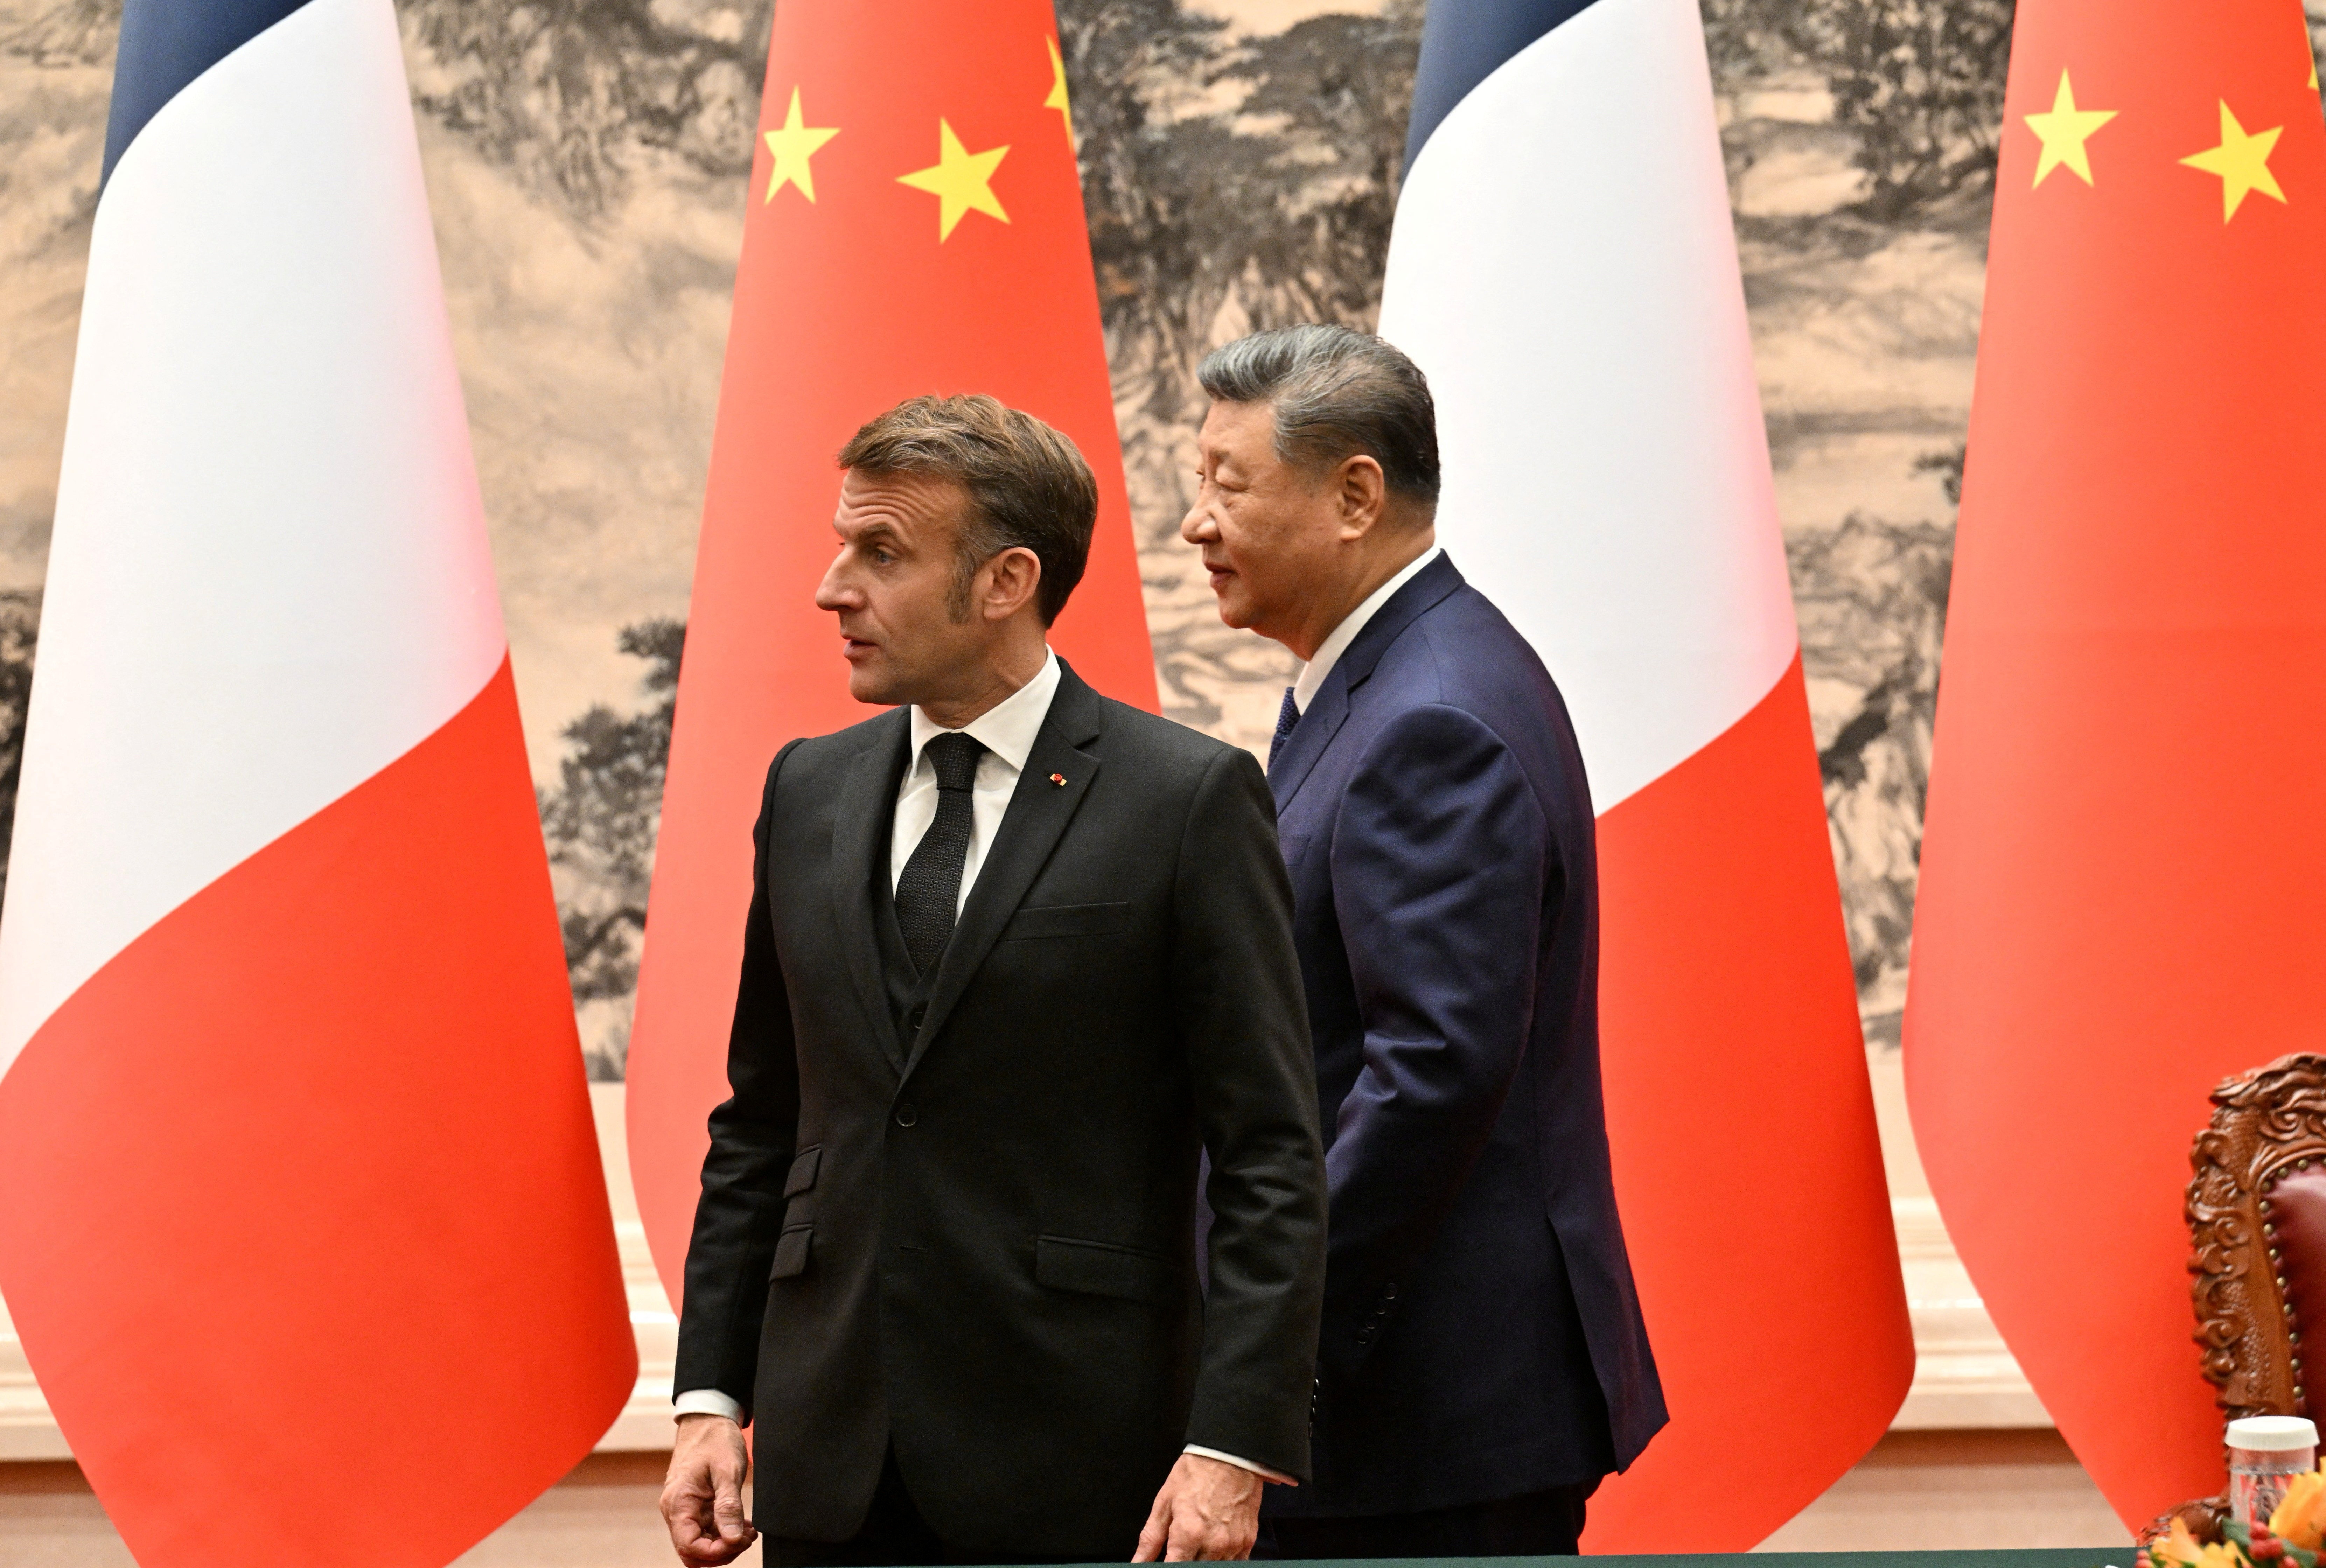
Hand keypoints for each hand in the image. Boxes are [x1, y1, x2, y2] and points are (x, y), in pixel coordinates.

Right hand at [661, 1413, 755, 1565]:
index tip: (740, 1540)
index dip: (715, 1552)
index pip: (689, 1546)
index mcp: (678, 1503)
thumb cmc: (714, 1439)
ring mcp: (685, 1510)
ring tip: (748, 1531)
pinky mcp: (695, 1507)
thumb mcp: (726, 1470)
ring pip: (700, 1544)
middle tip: (747, 1537)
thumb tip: (733, 1539)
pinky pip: (705, 1531)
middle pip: (692, 1552)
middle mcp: (676, 1511)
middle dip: (721, 1553)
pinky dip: (724, 1534)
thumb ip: (728, 1506)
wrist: (708, 1419)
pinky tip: (742, 1525)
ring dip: (724, 1544)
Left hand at [1133, 1453, 1264, 1560]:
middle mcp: (1213, 1544)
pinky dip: (1221, 1560)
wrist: (1229, 1455)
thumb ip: (1150, 1539)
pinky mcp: (1247, 1542)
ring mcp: (1233, 1545)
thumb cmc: (1196, 1474)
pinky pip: (1234, 1563)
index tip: (1165, 1560)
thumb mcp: (1164, 1502)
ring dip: (1202, 1561)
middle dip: (1183, 1562)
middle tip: (1180, 1547)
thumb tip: (1138, 1562)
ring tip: (1196, 1542)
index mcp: (1189, 1534)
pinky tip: (1213, 1545)